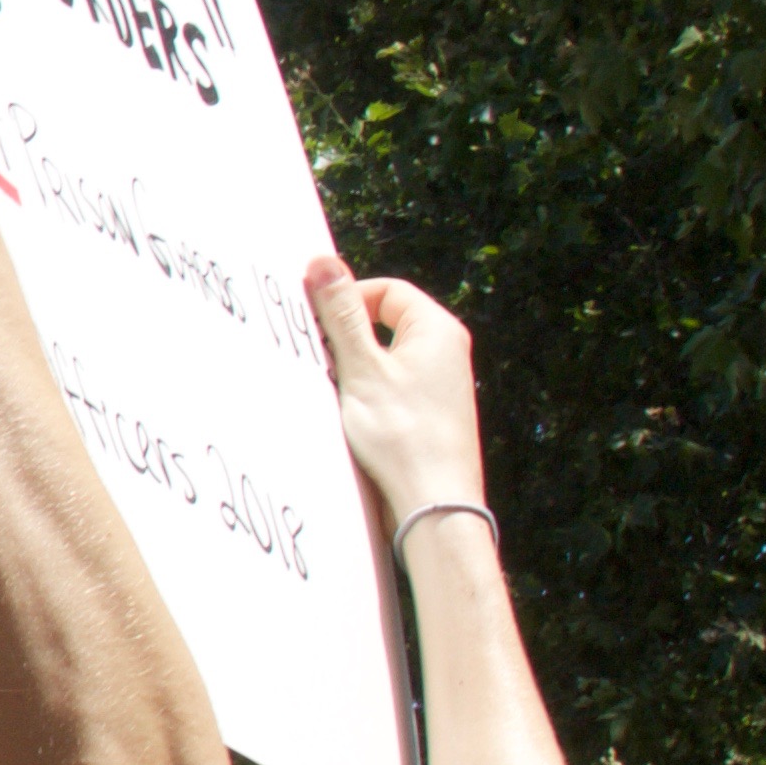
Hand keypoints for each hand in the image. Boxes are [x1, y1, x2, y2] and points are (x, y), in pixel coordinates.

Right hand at [304, 257, 490, 516]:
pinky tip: (354, 418)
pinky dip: (369, 394)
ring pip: (387, 358)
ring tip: (339, 393)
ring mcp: (442, 386)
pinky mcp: (432, 415)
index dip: (349, 300)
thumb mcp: (362, 368)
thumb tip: (323, 261)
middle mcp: (447, 353)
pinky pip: (393, 388)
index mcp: (438, 330)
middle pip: (386, 323)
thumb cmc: (403, 435)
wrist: (434, 503)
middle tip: (323, 358)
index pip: (388, 291)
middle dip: (349, 337)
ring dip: (356, 369)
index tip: (318, 322)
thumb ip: (341, 313)